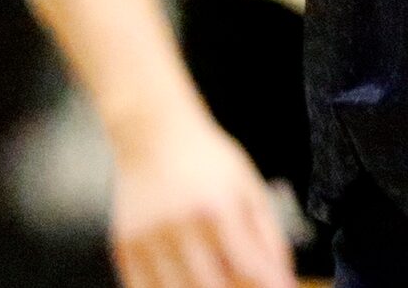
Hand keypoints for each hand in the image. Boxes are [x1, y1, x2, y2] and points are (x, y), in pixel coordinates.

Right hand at [108, 102, 293, 287]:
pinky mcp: (125, 248)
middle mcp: (181, 228)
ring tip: (218, 281)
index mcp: (217, 209)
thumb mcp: (247, 187)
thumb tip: (282, 276)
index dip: (269, 286)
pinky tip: (185, 284)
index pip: (247, 265)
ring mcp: (148, 241)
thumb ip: (267, 234)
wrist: (153, 135)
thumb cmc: (208, 160)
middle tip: (248, 285)